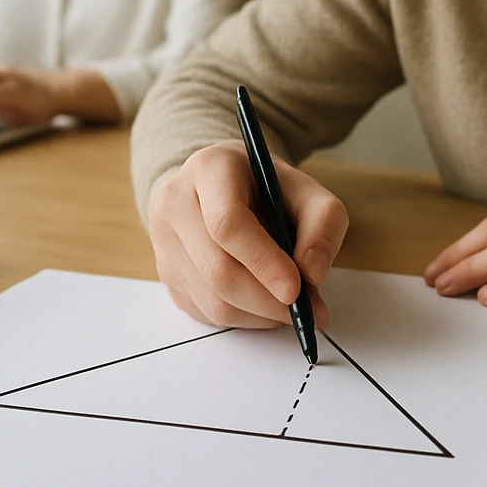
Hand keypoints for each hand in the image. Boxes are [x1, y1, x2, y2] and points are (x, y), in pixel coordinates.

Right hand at [147, 141, 348, 329]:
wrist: (222, 186)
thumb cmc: (266, 188)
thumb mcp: (306, 190)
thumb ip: (323, 224)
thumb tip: (312, 274)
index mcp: (209, 169)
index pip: (227, 224)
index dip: (263, 262)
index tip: (295, 290)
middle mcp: (175, 202)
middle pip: (218, 269)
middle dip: (266, 300)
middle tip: (304, 311)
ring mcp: (163, 240)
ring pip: (211, 299)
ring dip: (258, 314)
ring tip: (288, 308)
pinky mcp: (165, 273)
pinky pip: (204, 311)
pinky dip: (242, 318)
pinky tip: (262, 303)